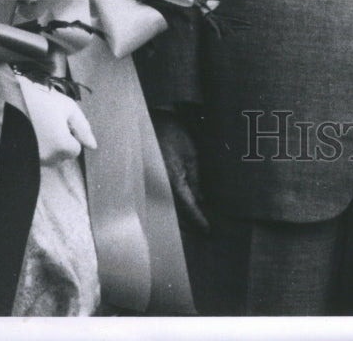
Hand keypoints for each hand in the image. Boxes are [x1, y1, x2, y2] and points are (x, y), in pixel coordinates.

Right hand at [16, 75, 96, 164]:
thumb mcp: (70, 109)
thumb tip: (93, 146)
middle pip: (61, 156)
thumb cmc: (44, 100)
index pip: (75, 150)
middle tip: (50, 122)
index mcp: (61, 146)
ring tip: (40, 124)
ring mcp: (31, 159)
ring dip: (49, 145)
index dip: (71, 135)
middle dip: (61, 143)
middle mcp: (46, 157)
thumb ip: (83, 129)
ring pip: (48, 157)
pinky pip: (35, 157)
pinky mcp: (19, 157)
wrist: (13, 96)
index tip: (61, 121)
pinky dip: (35, 146)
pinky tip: (31, 130)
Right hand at [151, 109, 209, 231]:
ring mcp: (151, 187)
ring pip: (168, 207)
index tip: (208, 231)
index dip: (198, 220)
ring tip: (196, 219)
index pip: (187, 207)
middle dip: (191, 221)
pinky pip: (161, 198)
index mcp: (171, 181)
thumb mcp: (190, 151)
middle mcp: (158, 189)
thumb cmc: (169, 132)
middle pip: (176, 213)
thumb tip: (201, 198)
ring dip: (181, 214)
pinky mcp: (148, 183)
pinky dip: (172, 203)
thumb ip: (196, 176)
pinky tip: (182, 204)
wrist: (144, 122)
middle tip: (206, 229)